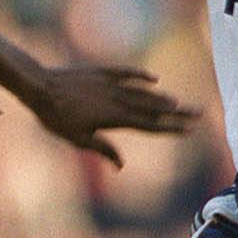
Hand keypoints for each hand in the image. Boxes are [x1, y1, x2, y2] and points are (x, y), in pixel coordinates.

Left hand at [21, 63, 199, 164]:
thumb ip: (103, 150)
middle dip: (177, 113)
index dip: (170, 128)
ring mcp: (111, 84)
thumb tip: (121, 165)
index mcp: (115, 119)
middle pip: (153, 108)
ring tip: (178, 103)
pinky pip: (126, 73)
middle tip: (198, 113)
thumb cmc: (56, 118)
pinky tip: (154, 80)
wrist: (40, 87)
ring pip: (142, 93)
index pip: (149, 125)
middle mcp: (117, 100)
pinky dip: (141, 76)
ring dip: (161, 98)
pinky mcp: (101, 72)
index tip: (188, 130)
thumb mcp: (78, 139)